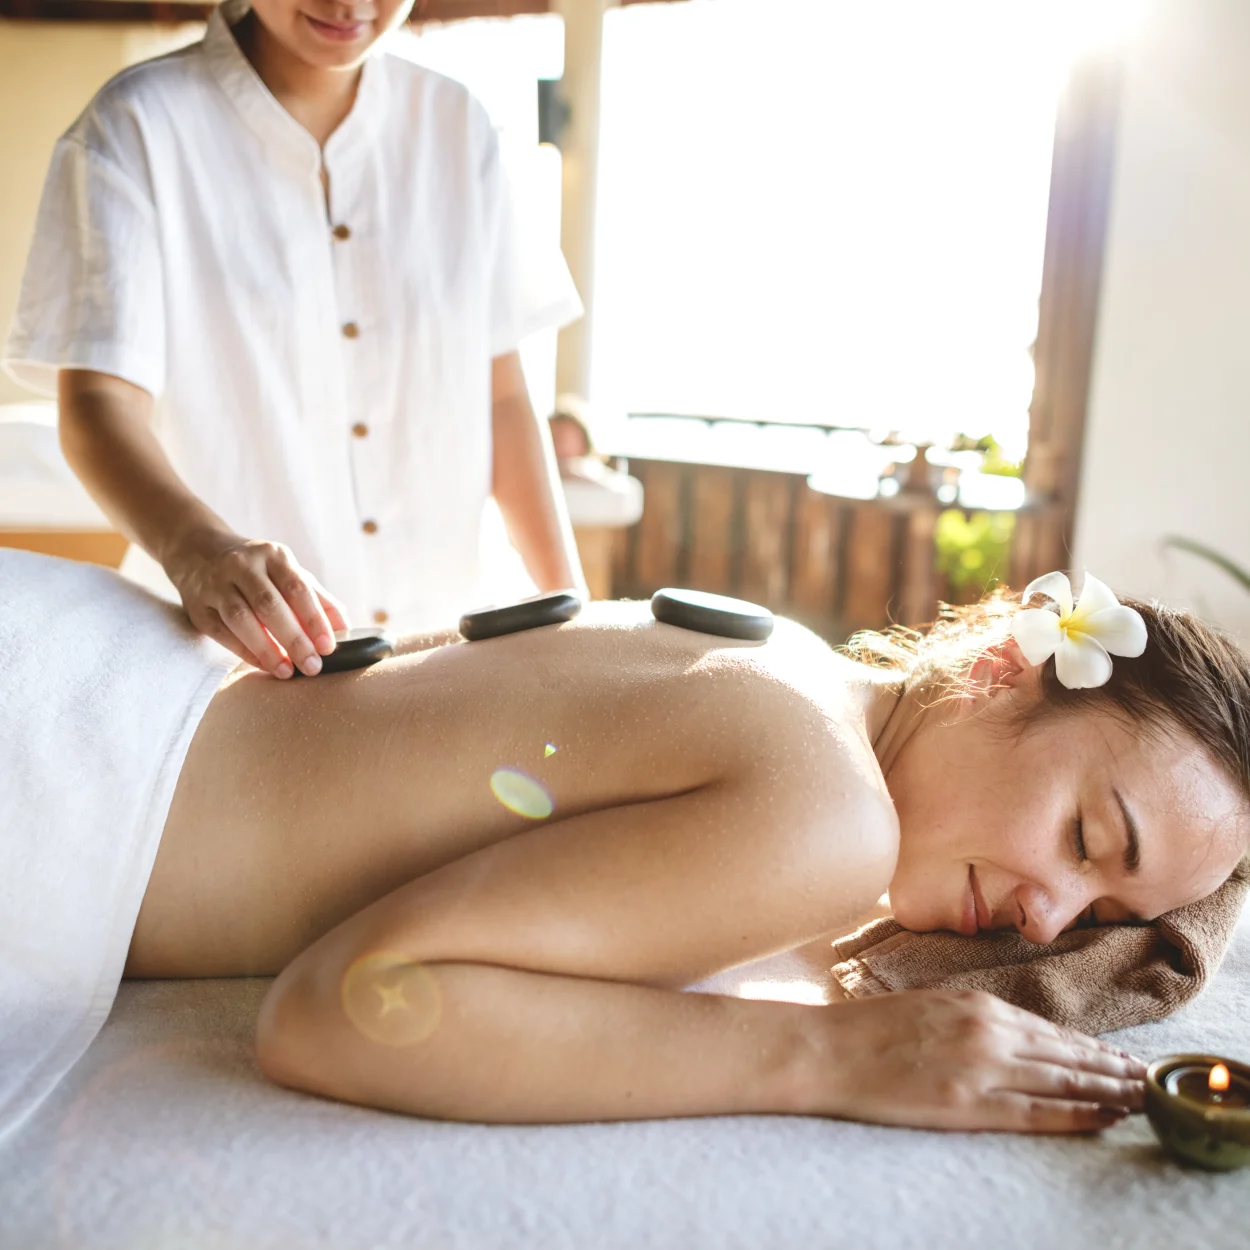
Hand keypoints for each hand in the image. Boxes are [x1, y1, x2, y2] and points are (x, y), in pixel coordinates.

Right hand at [165, 528, 348, 677]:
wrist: (198, 552)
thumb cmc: (258, 569)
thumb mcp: (288, 572)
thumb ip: (318, 598)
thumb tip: (346, 628)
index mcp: (272, 555)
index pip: (297, 588)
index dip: (314, 619)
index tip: (329, 647)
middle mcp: (242, 565)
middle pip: (269, 605)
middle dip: (294, 639)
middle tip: (312, 666)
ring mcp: (216, 585)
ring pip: (241, 619)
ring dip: (267, 649)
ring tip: (287, 672)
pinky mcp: (198, 606)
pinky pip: (222, 633)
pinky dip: (245, 652)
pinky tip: (265, 666)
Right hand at [817, 989, 1145, 1132]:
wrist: (825, 1048)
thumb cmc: (865, 1029)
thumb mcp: (926, 1006)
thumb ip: (968, 1018)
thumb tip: (1003, 1034)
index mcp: (975, 1004)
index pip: (1048, 1031)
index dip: (1089, 1047)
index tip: (1117, 1057)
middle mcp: (987, 1030)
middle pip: (1066, 1054)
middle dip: (1110, 1068)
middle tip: (1144, 1080)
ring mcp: (980, 1067)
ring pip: (1063, 1080)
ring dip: (1107, 1090)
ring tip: (1138, 1099)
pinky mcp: (967, 1103)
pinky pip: (1037, 1112)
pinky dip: (1078, 1115)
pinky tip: (1104, 1118)